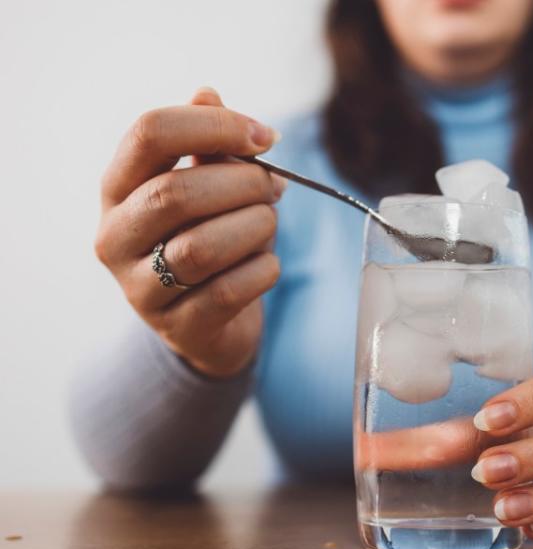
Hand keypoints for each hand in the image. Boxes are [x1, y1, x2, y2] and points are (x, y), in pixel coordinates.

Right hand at [96, 87, 285, 377]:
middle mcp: (115, 236)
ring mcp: (140, 288)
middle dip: (243, 185)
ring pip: (201, 247)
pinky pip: (228, 291)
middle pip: (176, 193)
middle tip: (273, 188)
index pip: (149, 132)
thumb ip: (207, 144)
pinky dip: (262, 270)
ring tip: (267, 224)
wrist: (208, 324)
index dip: (214, 125)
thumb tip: (208, 93)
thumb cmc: (209, 238)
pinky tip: (267, 264)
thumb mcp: (207, 187)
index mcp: (118, 187)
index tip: (264, 137)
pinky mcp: (178, 327)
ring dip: (254, 228)